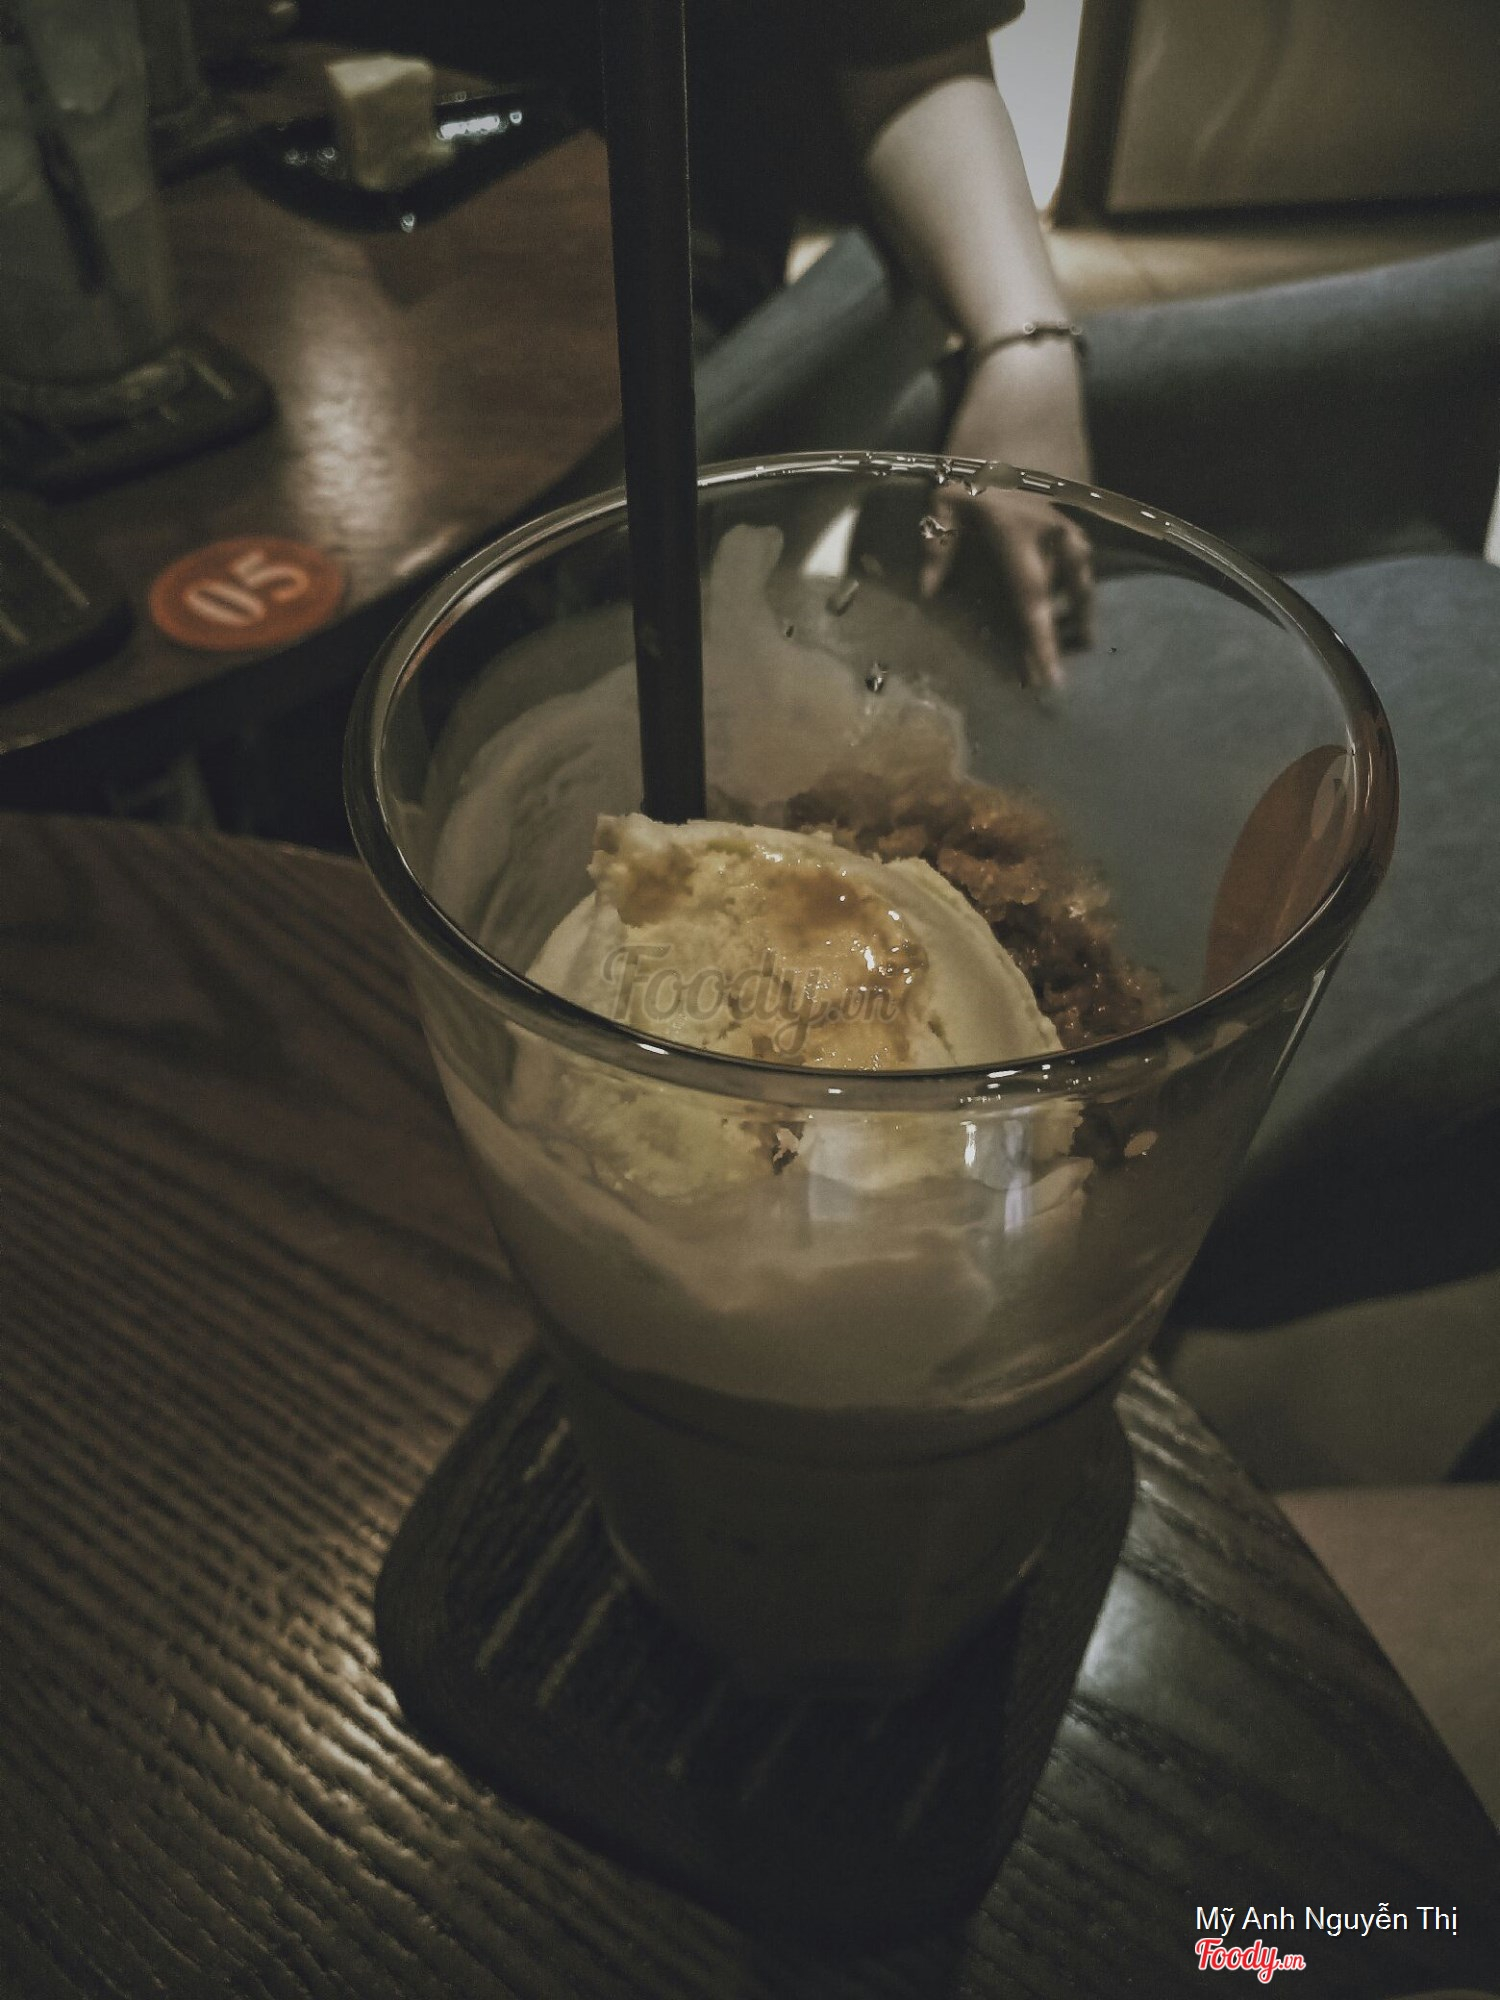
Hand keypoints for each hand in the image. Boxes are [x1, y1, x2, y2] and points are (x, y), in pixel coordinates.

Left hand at [920, 485, 1093, 688]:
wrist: (1005, 443)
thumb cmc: (969, 479)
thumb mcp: (944, 503)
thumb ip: (936, 545)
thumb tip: (928, 594)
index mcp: (1019, 535)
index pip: (1031, 596)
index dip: (1041, 639)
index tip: (1049, 674)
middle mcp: (1052, 537)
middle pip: (1067, 595)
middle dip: (1068, 635)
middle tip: (1063, 673)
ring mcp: (1068, 531)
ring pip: (1081, 580)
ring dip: (1081, 612)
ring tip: (1082, 642)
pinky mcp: (1074, 529)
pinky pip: (1080, 566)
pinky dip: (1078, 590)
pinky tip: (1076, 611)